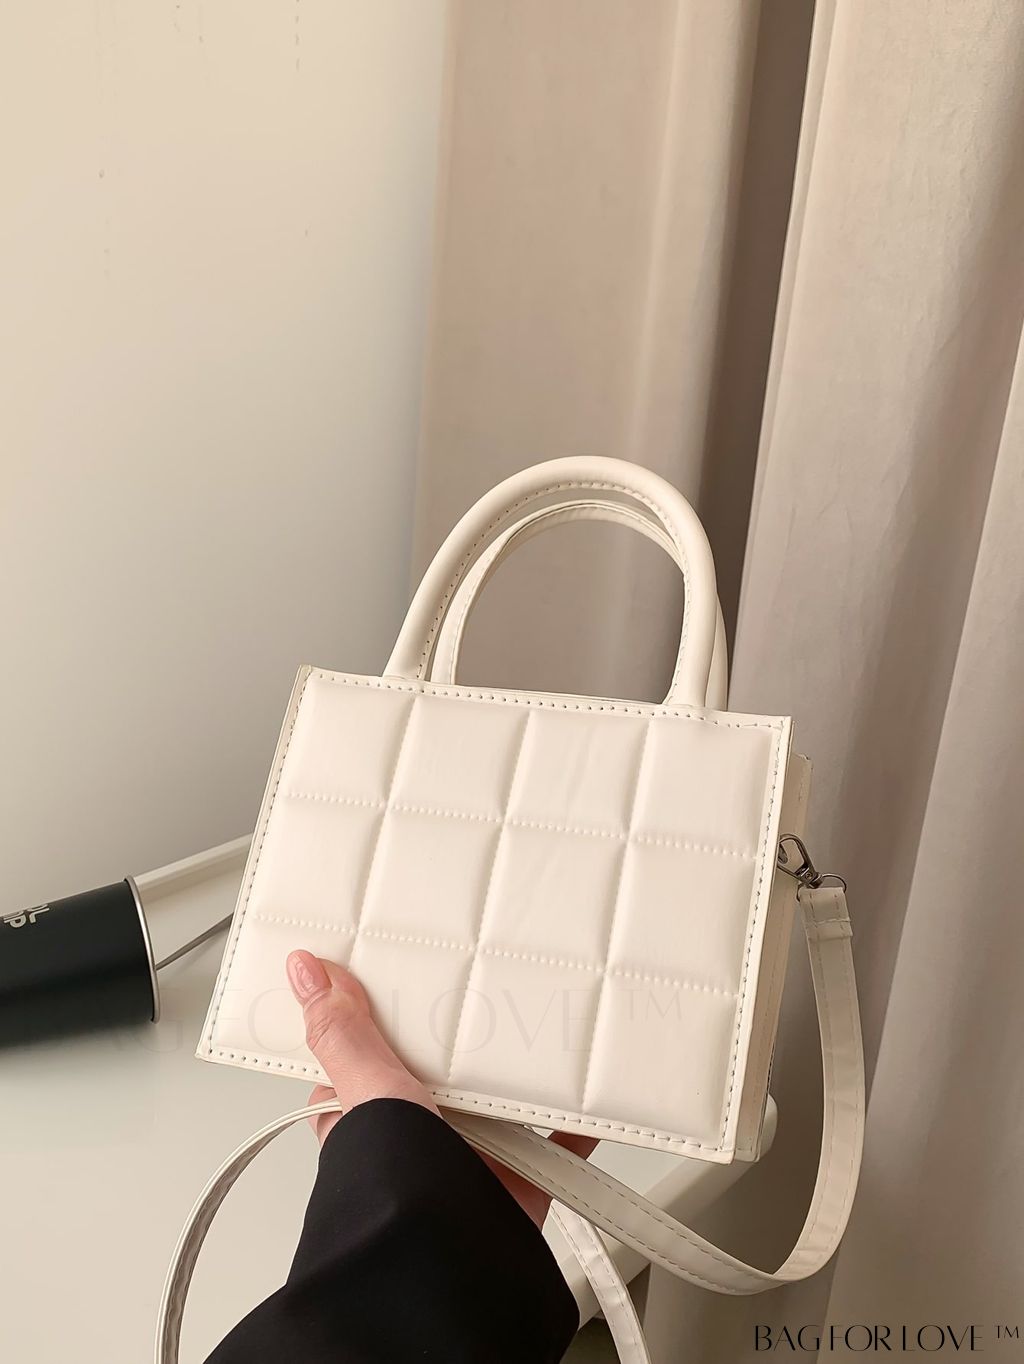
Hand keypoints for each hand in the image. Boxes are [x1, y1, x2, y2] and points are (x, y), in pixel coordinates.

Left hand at [286, 950, 595, 1227]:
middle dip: (467, 1038)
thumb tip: (303, 970)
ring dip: (520, 1076)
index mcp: (366, 1115)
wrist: (446, 1261)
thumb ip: (342, 1032)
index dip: (390, 1014)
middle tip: (488, 987)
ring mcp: (467, 1157)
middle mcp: (416, 1137)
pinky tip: (590, 1098)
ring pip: (499, 1102)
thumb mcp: (364, 1090)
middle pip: (445, 1069)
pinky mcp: (516, 1182)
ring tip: (541, 1028)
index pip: (373, 1051)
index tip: (414, 972)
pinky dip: (575, 1125)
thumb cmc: (389, 1190)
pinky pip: (554, 1145)